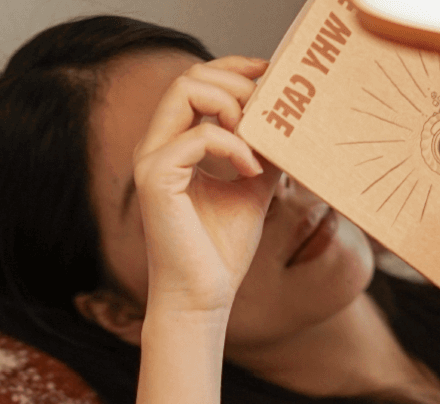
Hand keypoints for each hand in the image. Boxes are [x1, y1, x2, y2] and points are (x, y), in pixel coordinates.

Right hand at [134, 57, 281, 313]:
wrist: (201, 299)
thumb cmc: (220, 253)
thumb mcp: (251, 189)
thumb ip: (261, 152)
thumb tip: (288, 122)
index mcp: (171, 148)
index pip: (194, 84)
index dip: (232, 70)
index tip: (269, 74)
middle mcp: (155, 149)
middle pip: (188, 76)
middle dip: (235, 82)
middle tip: (269, 109)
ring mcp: (151, 162)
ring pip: (185, 89)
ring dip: (232, 103)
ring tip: (258, 138)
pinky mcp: (156, 180)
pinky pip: (199, 135)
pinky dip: (233, 145)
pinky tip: (251, 171)